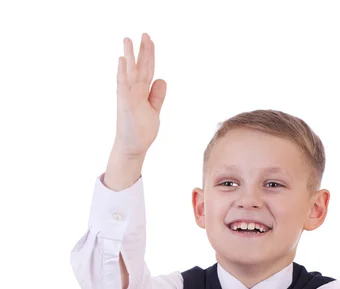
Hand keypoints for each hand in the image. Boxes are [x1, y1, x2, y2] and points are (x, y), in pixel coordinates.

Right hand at [114, 33, 166, 156]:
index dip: (150, 56)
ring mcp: (128, 97)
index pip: (148, 71)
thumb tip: (162, 79)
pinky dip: (122, 73)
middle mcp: (134, 92)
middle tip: (144, 34)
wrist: (134, 148)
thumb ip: (157, 96)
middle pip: (139, 68)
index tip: (150, 41)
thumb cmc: (142, 131)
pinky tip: (121, 61)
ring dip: (129, 56)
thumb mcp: (154, 111)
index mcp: (142, 93)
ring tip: (128, 40)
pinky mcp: (124, 104)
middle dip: (142, 51)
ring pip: (129, 73)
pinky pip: (122, 86)